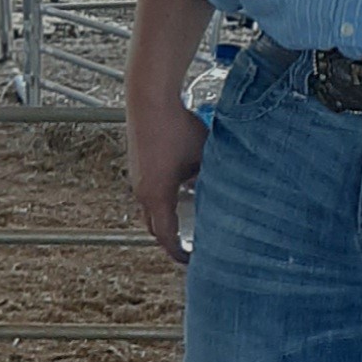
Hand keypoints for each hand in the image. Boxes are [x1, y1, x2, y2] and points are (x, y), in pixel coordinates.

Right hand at [127, 95, 209, 263]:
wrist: (149, 100)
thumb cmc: (176, 127)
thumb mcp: (204, 158)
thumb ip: (213, 179)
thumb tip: (225, 192)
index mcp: (157, 196)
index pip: (166, 237)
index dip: (178, 253)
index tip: (190, 261)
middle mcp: (142, 191)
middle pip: (153, 227)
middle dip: (170, 240)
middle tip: (187, 248)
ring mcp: (136, 178)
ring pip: (150, 209)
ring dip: (166, 217)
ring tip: (187, 219)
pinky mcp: (137, 165)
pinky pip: (148, 192)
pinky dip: (162, 200)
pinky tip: (180, 188)